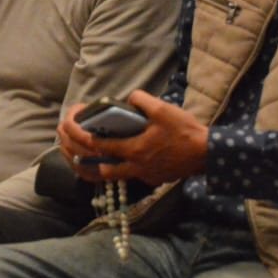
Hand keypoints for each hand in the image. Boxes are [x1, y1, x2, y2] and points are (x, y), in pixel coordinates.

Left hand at [59, 92, 208, 185]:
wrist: (207, 154)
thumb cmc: (184, 131)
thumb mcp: (162, 109)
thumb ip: (140, 100)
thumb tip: (129, 97)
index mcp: (133, 150)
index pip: (99, 146)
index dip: (81, 138)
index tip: (71, 130)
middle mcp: (135, 167)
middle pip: (100, 169)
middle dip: (83, 158)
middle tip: (73, 148)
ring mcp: (144, 176)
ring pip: (114, 177)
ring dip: (100, 168)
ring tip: (91, 158)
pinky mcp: (154, 179)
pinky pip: (131, 177)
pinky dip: (121, 170)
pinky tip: (122, 160)